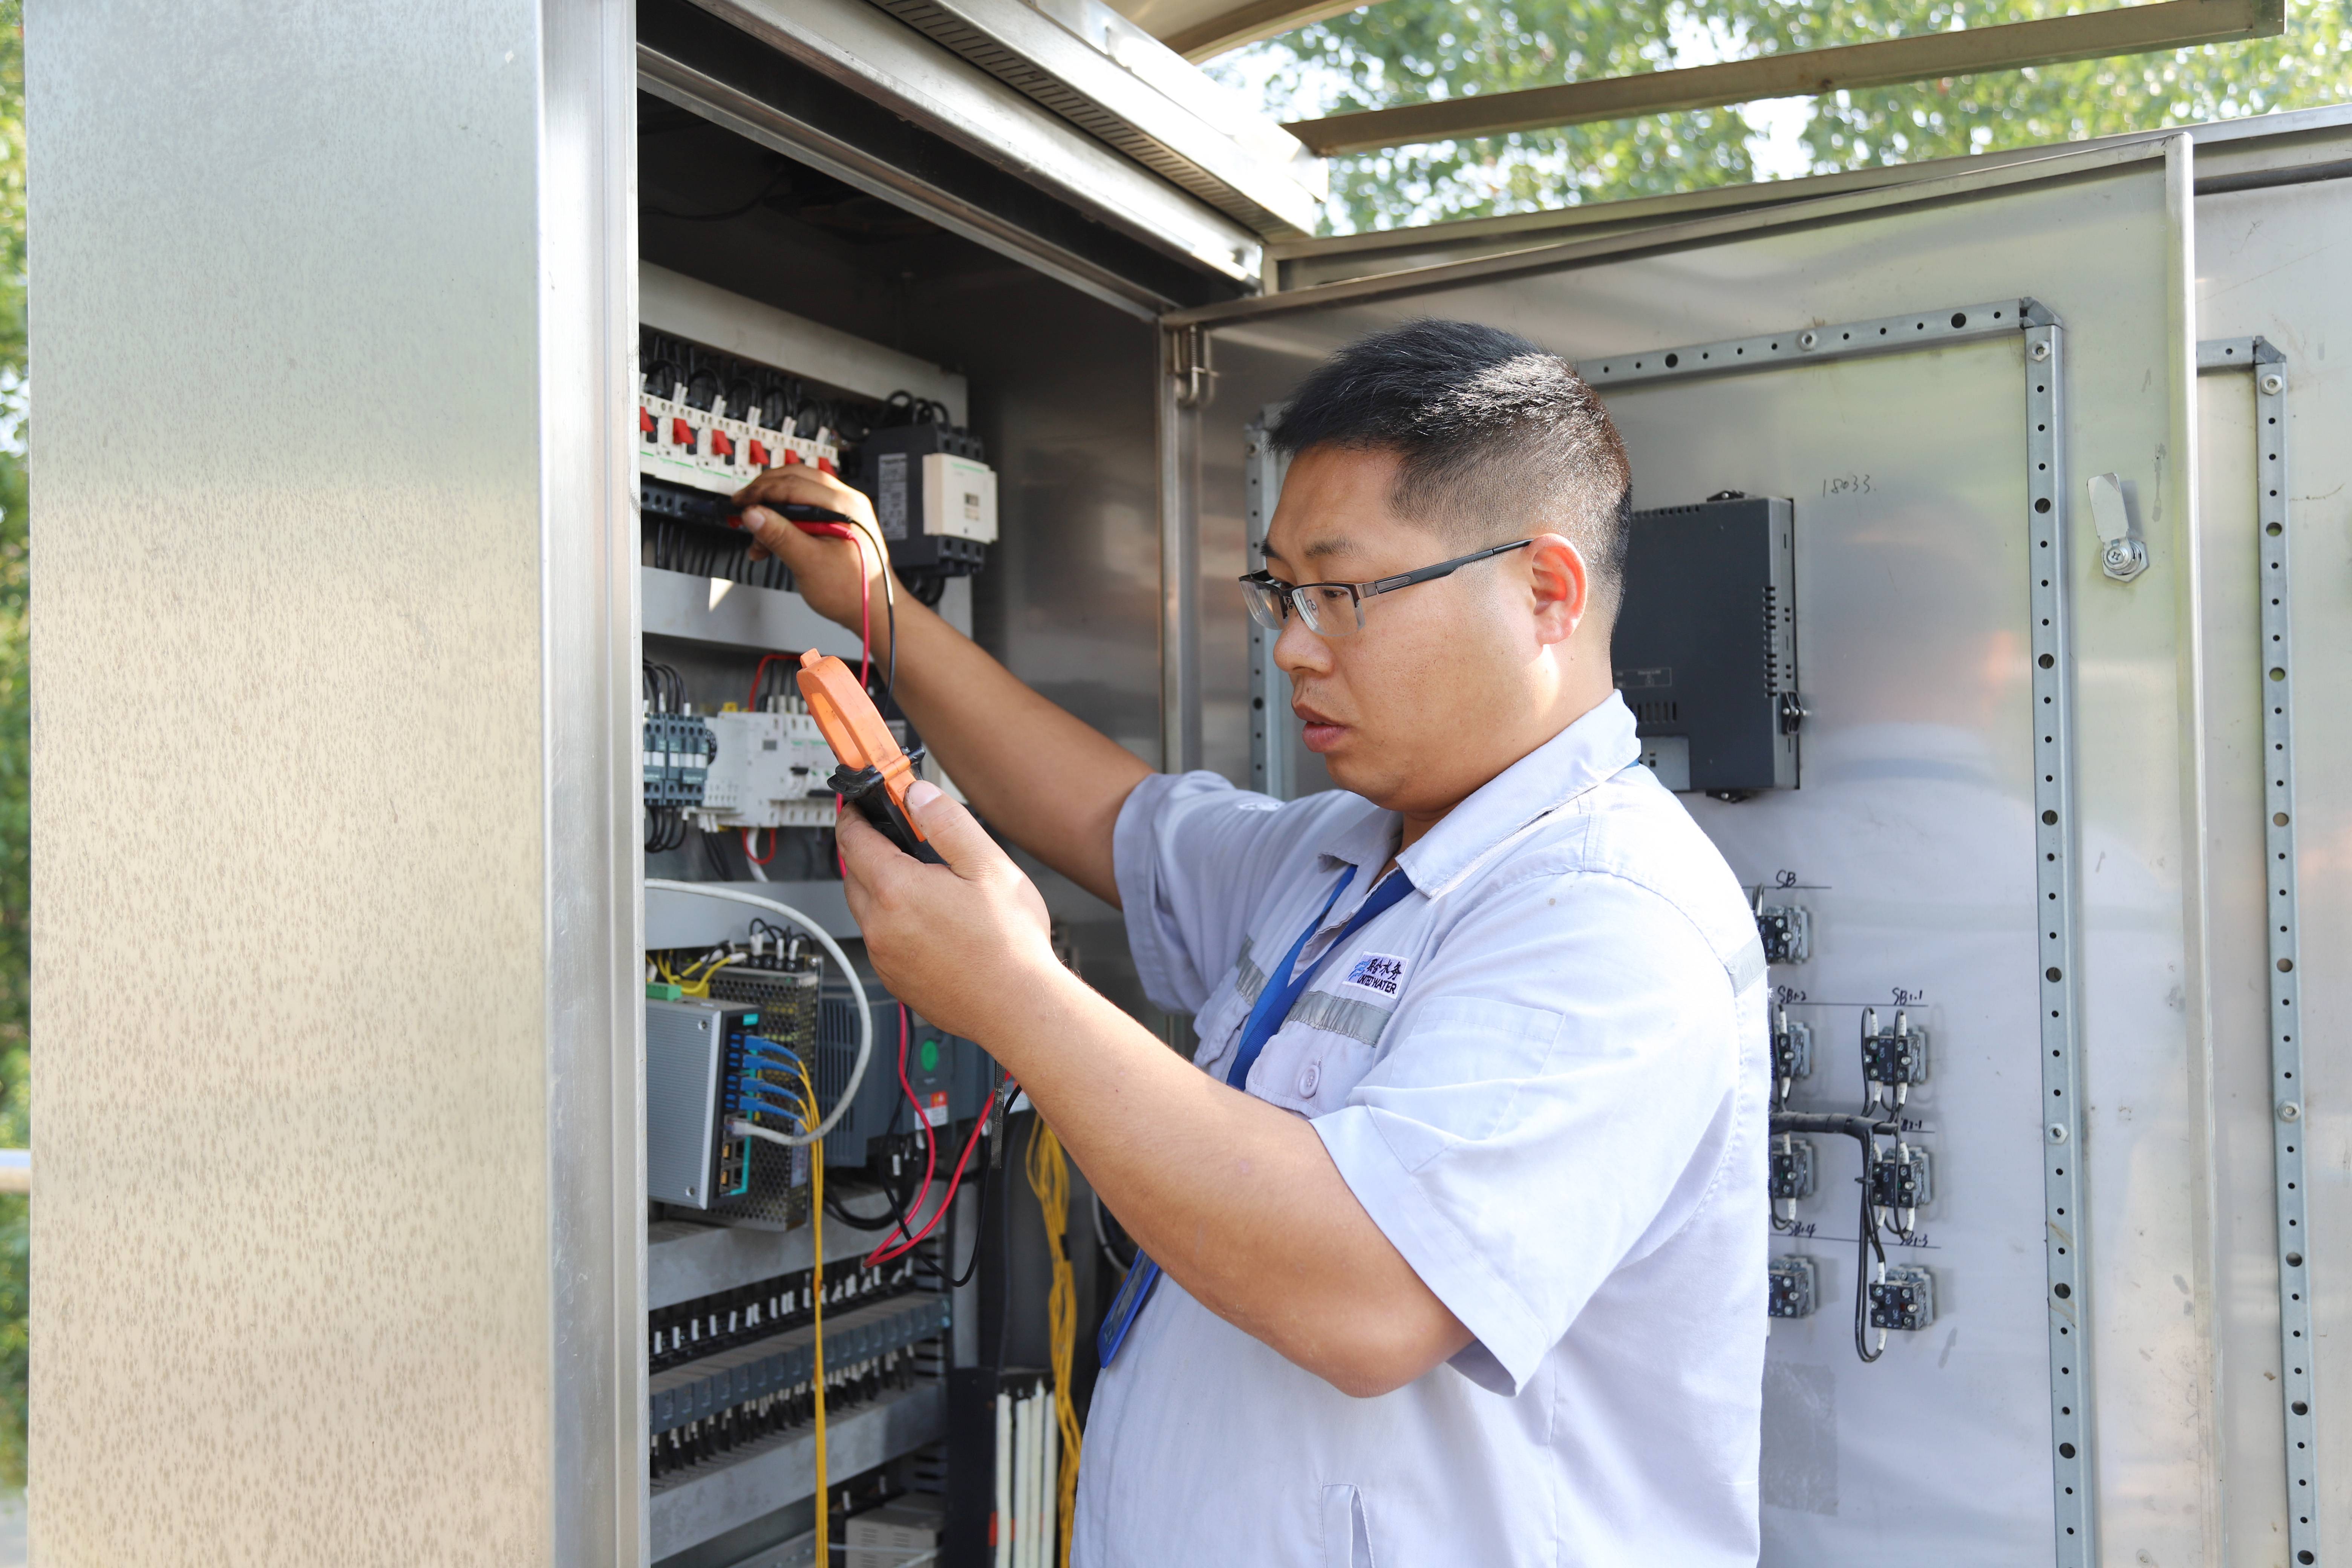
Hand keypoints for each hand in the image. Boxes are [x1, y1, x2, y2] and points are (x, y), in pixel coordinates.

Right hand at [729, 465, 897, 638]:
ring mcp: (843, 512)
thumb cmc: (853, 592)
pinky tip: (772, 545)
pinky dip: (786, 525)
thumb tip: (753, 514)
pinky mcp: (838, 524)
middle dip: (764, 497)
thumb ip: (780, 536)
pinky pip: (806, 513)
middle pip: (795, 481)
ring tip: (758, 541)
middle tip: (742, 511)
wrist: (874, 612)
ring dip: (773, 514)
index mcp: (843, 505)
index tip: (738, 504)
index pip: (792, 484)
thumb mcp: (809, 564)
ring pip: (798, 497)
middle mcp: (846, 502)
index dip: (760, 492)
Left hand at [835, 780, 1060, 1041]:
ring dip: (879, 890)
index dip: (854, 815)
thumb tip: (918, 796)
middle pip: (852, 875)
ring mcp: (885, 958)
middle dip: (865, 851)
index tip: (858, 806)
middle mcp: (880, 926)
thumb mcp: (988, 865)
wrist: (1019, 1007)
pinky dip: (891, 925)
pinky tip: (928, 923)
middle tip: (892, 839)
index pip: (853, 840)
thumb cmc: (1009, 943)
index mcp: (896, 890)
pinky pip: (880, 943)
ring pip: (865, 911)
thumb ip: (947, 822)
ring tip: (919, 882)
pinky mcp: (896, 981)